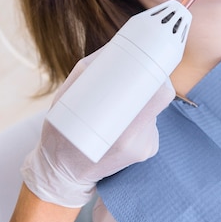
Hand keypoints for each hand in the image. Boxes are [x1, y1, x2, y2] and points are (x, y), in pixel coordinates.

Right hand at [21, 51, 174, 207]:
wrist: (63, 174)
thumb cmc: (60, 134)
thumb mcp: (65, 100)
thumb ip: (89, 72)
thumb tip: (112, 47)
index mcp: (124, 135)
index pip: (160, 97)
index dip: (160, 77)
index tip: (151, 64)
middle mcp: (139, 143)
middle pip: (159, 100)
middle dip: (150, 83)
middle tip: (136, 75)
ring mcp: (145, 149)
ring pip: (153, 111)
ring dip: (141, 100)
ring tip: (115, 105)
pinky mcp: (147, 152)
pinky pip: (150, 124)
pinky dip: (139, 115)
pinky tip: (119, 122)